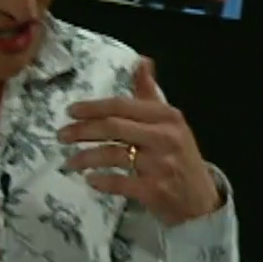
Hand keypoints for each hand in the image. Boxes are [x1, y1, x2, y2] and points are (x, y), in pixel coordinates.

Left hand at [59, 57, 221, 226]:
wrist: (201, 200)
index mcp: (166, 116)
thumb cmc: (179, 156)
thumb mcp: (170, 122)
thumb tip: (141, 61)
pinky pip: (120, 183)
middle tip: (61, 135)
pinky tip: (90, 180)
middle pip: (114, 127)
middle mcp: (165, 136)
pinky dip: (102, 181)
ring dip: (86, 157)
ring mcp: (160, 164)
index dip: (93, 107)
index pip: (123, 105)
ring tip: (70, 161)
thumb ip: (150, 93)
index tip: (70, 111)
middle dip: (83, 130)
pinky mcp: (155, 190)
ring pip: (114, 155)